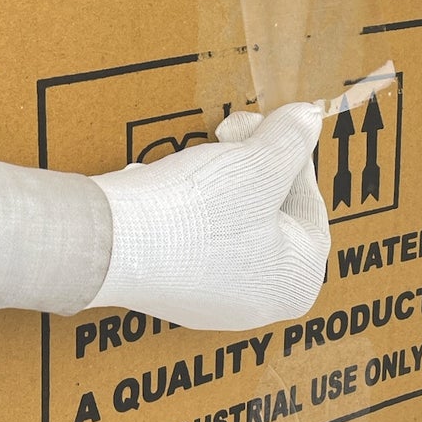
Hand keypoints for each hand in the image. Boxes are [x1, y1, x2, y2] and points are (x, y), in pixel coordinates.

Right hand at [90, 103, 328, 329]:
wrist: (111, 243)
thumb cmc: (200, 212)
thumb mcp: (259, 163)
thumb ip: (292, 138)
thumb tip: (309, 117)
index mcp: (295, 283)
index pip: (309, 208)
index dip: (291, 157)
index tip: (273, 127)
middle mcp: (258, 303)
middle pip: (269, 213)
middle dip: (252, 164)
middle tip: (232, 132)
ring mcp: (209, 300)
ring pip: (229, 221)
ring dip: (218, 179)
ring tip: (200, 155)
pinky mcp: (168, 288)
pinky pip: (192, 236)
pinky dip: (186, 204)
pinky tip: (166, 183)